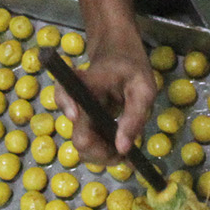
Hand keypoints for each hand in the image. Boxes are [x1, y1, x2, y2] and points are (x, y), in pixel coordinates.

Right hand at [61, 38, 157, 165]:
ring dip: (103, 154)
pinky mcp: (81, 122)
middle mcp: (74, 101)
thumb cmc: (132, 68)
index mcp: (85, 85)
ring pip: (82, 146)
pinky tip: (118, 148)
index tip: (93, 130)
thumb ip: (134, 117)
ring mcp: (76, 114)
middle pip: (78, 138)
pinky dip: (102, 151)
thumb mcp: (144, 88)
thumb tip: (123, 148)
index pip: (65, 99)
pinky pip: (87, 144)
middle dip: (103, 152)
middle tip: (126, 152)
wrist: (118, 54)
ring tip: (125, 149)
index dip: (75, 118)